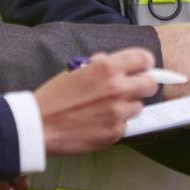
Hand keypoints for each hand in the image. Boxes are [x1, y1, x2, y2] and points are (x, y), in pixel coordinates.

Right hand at [35, 48, 158, 154]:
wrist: (40, 125)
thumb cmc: (54, 97)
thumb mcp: (76, 70)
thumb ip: (100, 64)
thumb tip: (113, 60)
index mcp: (107, 68)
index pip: (144, 58)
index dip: (145, 63)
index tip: (143, 67)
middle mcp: (117, 88)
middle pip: (150, 84)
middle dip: (142, 85)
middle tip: (131, 89)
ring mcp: (118, 112)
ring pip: (138, 107)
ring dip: (127, 107)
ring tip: (106, 108)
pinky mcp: (115, 132)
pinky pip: (125, 125)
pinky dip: (115, 124)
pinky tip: (98, 122)